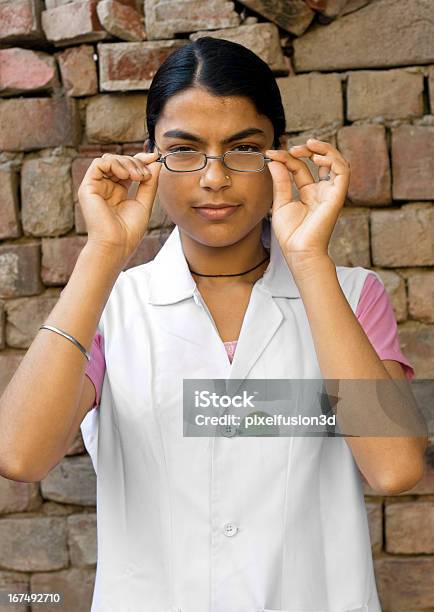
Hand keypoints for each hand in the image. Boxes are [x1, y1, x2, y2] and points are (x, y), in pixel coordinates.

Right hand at [78, 151, 161, 266]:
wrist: (116, 244)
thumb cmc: (129, 230)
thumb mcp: (145, 202)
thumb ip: (150, 182)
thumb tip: (156, 162)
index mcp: (118, 192)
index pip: (128, 168)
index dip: (140, 160)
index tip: (155, 157)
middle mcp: (106, 188)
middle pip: (119, 161)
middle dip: (136, 162)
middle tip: (145, 174)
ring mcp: (96, 187)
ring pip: (109, 159)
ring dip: (127, 163)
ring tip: (137, 176)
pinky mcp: (87, 187)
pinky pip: (98, 163)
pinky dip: (114, 164)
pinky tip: (125, 175)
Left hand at [265, 138, 350, 270]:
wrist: (298, 251)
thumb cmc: (290, 234)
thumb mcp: (281, 203)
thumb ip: (281, 181)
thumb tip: (274, 161)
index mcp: (308, 192)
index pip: (300, 167)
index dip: (286, 157)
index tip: (271, 154)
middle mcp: (321, 190)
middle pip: (321, 160)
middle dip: (308, 149)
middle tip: (292, 148)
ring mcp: (330, 192)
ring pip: (337, 162)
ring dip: (324, 149)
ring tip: (308, 145)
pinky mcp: (337, 196)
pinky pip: (343, 172)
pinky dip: (333, 160)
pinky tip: (318, 157)